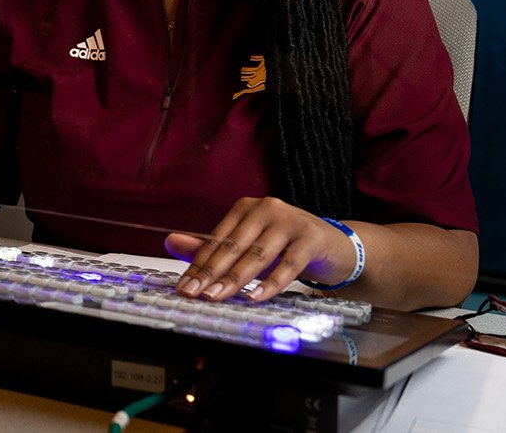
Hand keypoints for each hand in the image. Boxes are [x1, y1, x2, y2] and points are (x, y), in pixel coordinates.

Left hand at [164, 197, 356, 301]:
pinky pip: (288, 264)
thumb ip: (212, 247)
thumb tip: (171, 242)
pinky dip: (271, 283)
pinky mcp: (311, 237)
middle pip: (234, 246)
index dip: (198, 265)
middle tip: (194, 294)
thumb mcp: (249, 246)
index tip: (184, 286)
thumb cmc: (288, 245)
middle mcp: (266, 208)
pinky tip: (256, 297)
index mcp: (247, 208)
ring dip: (235, 279)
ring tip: (217, 297)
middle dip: (211, 273)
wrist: (335, 246)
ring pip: (257, 255)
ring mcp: (290, 221)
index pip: (217, 239)